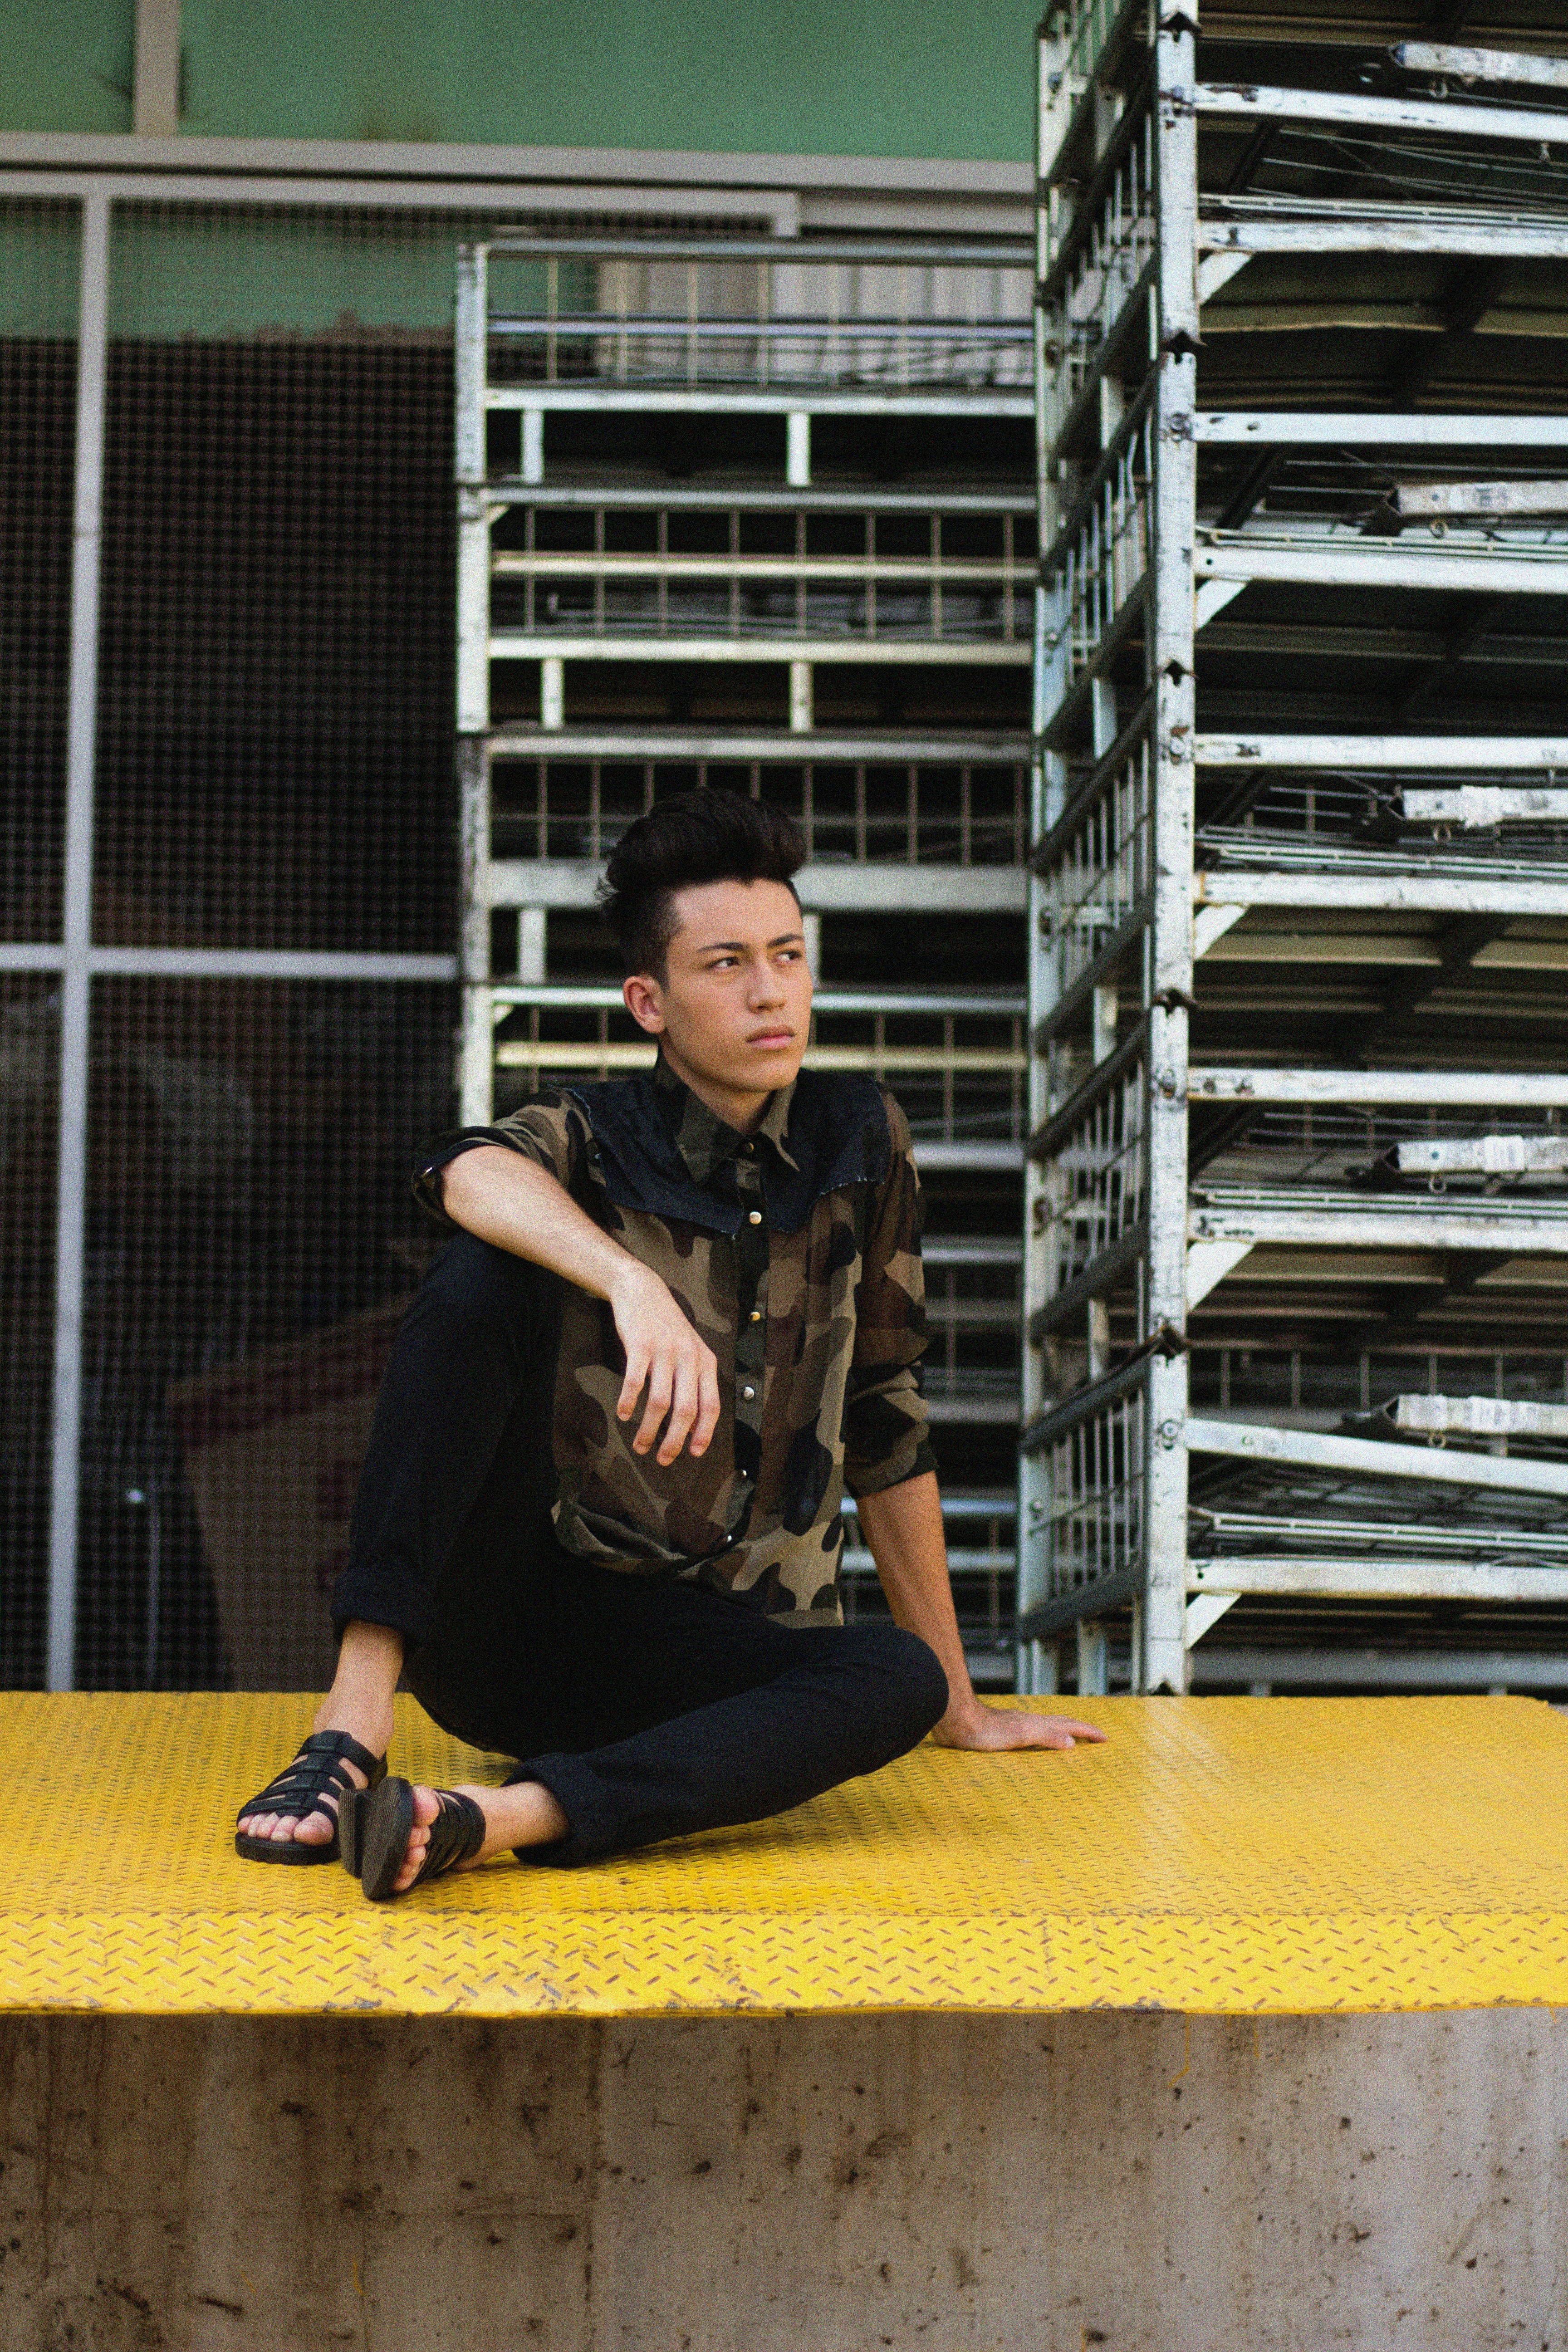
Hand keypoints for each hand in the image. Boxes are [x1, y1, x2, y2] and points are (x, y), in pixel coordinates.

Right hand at [608, 1264, 720, 1464]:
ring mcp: (665, 1351)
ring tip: (639, 1445)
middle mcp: (689, 1357)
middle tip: (663, 1459)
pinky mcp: (640, 1345)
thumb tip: (694, 1425)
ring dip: (648, 1429)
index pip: (711, 1405)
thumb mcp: (690, 1350)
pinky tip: (624, 1414)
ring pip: (660, 1402)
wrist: (643, 1291)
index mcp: (705, 1361)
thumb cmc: (666, 1328)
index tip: (693, 1453)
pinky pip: (635, 1382)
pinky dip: (629, 1403)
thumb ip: (695, 1382)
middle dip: (674, 1441)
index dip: (704, 1433)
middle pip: (686, 1410)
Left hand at [932, 1700, 1106, 1752]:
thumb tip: (1072, 1743)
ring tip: (1072, 1739)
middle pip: (1060, 1723)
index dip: (1087, 1732)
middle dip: (1080, 1729)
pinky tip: (1035, 1744)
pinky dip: (1043, 1739)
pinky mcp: (1002, 1733)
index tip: (1105, 1738)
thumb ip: (1046, 1737)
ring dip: (1062, 1732)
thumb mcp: (1021, 1735)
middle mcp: (1028, 1722)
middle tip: (1096, 1736)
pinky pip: (1032, 1735)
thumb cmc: (985, 1731)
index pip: (1068, 1726)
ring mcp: (1016, 1726)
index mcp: (1036, 1724)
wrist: (957, 1721)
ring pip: (1046, 1727)